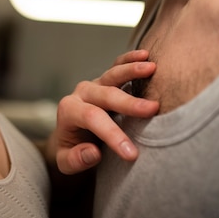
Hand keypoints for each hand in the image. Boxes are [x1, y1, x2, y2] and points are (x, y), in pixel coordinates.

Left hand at [54, 49, 158, 174]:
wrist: (68, 136)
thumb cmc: (70, 150)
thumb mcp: (65, 162)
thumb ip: (76, 159)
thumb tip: (93, 153)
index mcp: (69, 110)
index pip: (91, 118)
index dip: (112, 134)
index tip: (132, 154)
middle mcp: (81, 92)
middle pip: (105, 94)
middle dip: (129, 102)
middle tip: (153, 109)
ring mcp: (94, 84)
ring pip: (112, 74)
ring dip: (131, 70)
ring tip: (151, 67)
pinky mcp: (106, 80)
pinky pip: (117, 66)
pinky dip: (130, 59)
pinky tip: (145, 55)